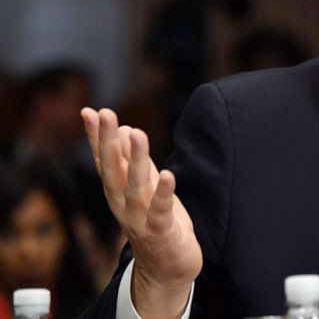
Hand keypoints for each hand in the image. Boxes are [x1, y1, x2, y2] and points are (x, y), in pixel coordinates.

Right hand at [81, 108, 202, 317]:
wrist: (168, 266)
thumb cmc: (156, 221)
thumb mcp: (143, 186)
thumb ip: (133, 160)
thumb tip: (124, 128)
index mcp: (118, 192)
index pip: (104, 161)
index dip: (97, 137)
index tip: (91, 111)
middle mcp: (122, 205)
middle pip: (113, 171)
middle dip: (108, 142)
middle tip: (106, 114)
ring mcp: (140, 220)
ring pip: (135, 187)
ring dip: (136, 160)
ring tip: (136, 133)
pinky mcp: (161, 232)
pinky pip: (161, 212)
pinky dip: (164, 194)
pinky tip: (169, 175)